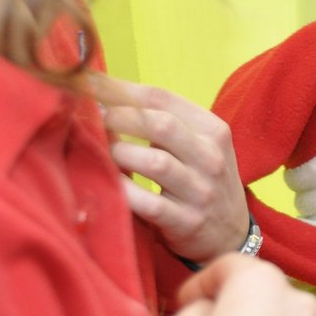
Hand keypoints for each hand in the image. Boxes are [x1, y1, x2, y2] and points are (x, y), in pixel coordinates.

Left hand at [91, 75, 249, 263]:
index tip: (85, 82)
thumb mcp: (197, 146)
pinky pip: (147, 203)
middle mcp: (211, 157)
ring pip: (154, 162)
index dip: (118, 88)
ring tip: (100, 152)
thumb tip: (102, 97)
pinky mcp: (187, 222)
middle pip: (160, 125)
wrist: (231, 234)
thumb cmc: (201, 181)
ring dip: (118, 154)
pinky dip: (122, 190)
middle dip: (117, 118)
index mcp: (213, 130)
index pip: (162, 97)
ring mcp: (201, 191)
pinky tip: (106, 183)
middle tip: (91, 120)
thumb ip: (162, 123)